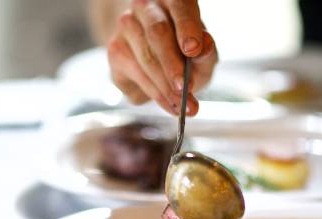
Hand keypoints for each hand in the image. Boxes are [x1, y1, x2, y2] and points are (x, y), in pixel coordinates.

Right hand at [107, 0, 216, 115]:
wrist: (157, 62)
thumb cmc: (185, 53)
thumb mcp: (203, 53)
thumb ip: (206, 51)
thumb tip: (204, 47)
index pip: (179, 6)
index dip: (187, 27)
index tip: (194, 50)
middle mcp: (144, 7)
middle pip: (157, 33)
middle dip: (173, 66)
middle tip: (186, 89)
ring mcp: (125, 27)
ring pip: (146, 59)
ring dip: (165, 87)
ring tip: (183, 105)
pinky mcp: (115, 50)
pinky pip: (136, 76)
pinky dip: (156, 95)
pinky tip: (170, 105)